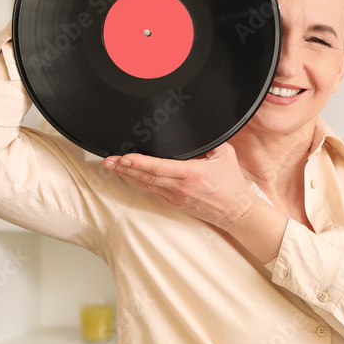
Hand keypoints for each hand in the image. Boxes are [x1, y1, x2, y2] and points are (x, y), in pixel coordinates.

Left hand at [103, 143, 259, 230]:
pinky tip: (130, 176)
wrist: (236, 211)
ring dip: (127, 176)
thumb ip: (208, 142)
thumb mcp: (224, 155)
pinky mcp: (175, 203)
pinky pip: (153, 190)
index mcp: (191, 173)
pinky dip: (139, 182)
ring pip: (146, 185)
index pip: (159, 167)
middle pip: (146, 177)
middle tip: (108, 160)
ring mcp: (176, 197)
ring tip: (112, 167)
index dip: (139, 162)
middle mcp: (180, 187)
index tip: (124, 157)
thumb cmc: (231, 184)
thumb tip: (194, 131)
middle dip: (124, 168)